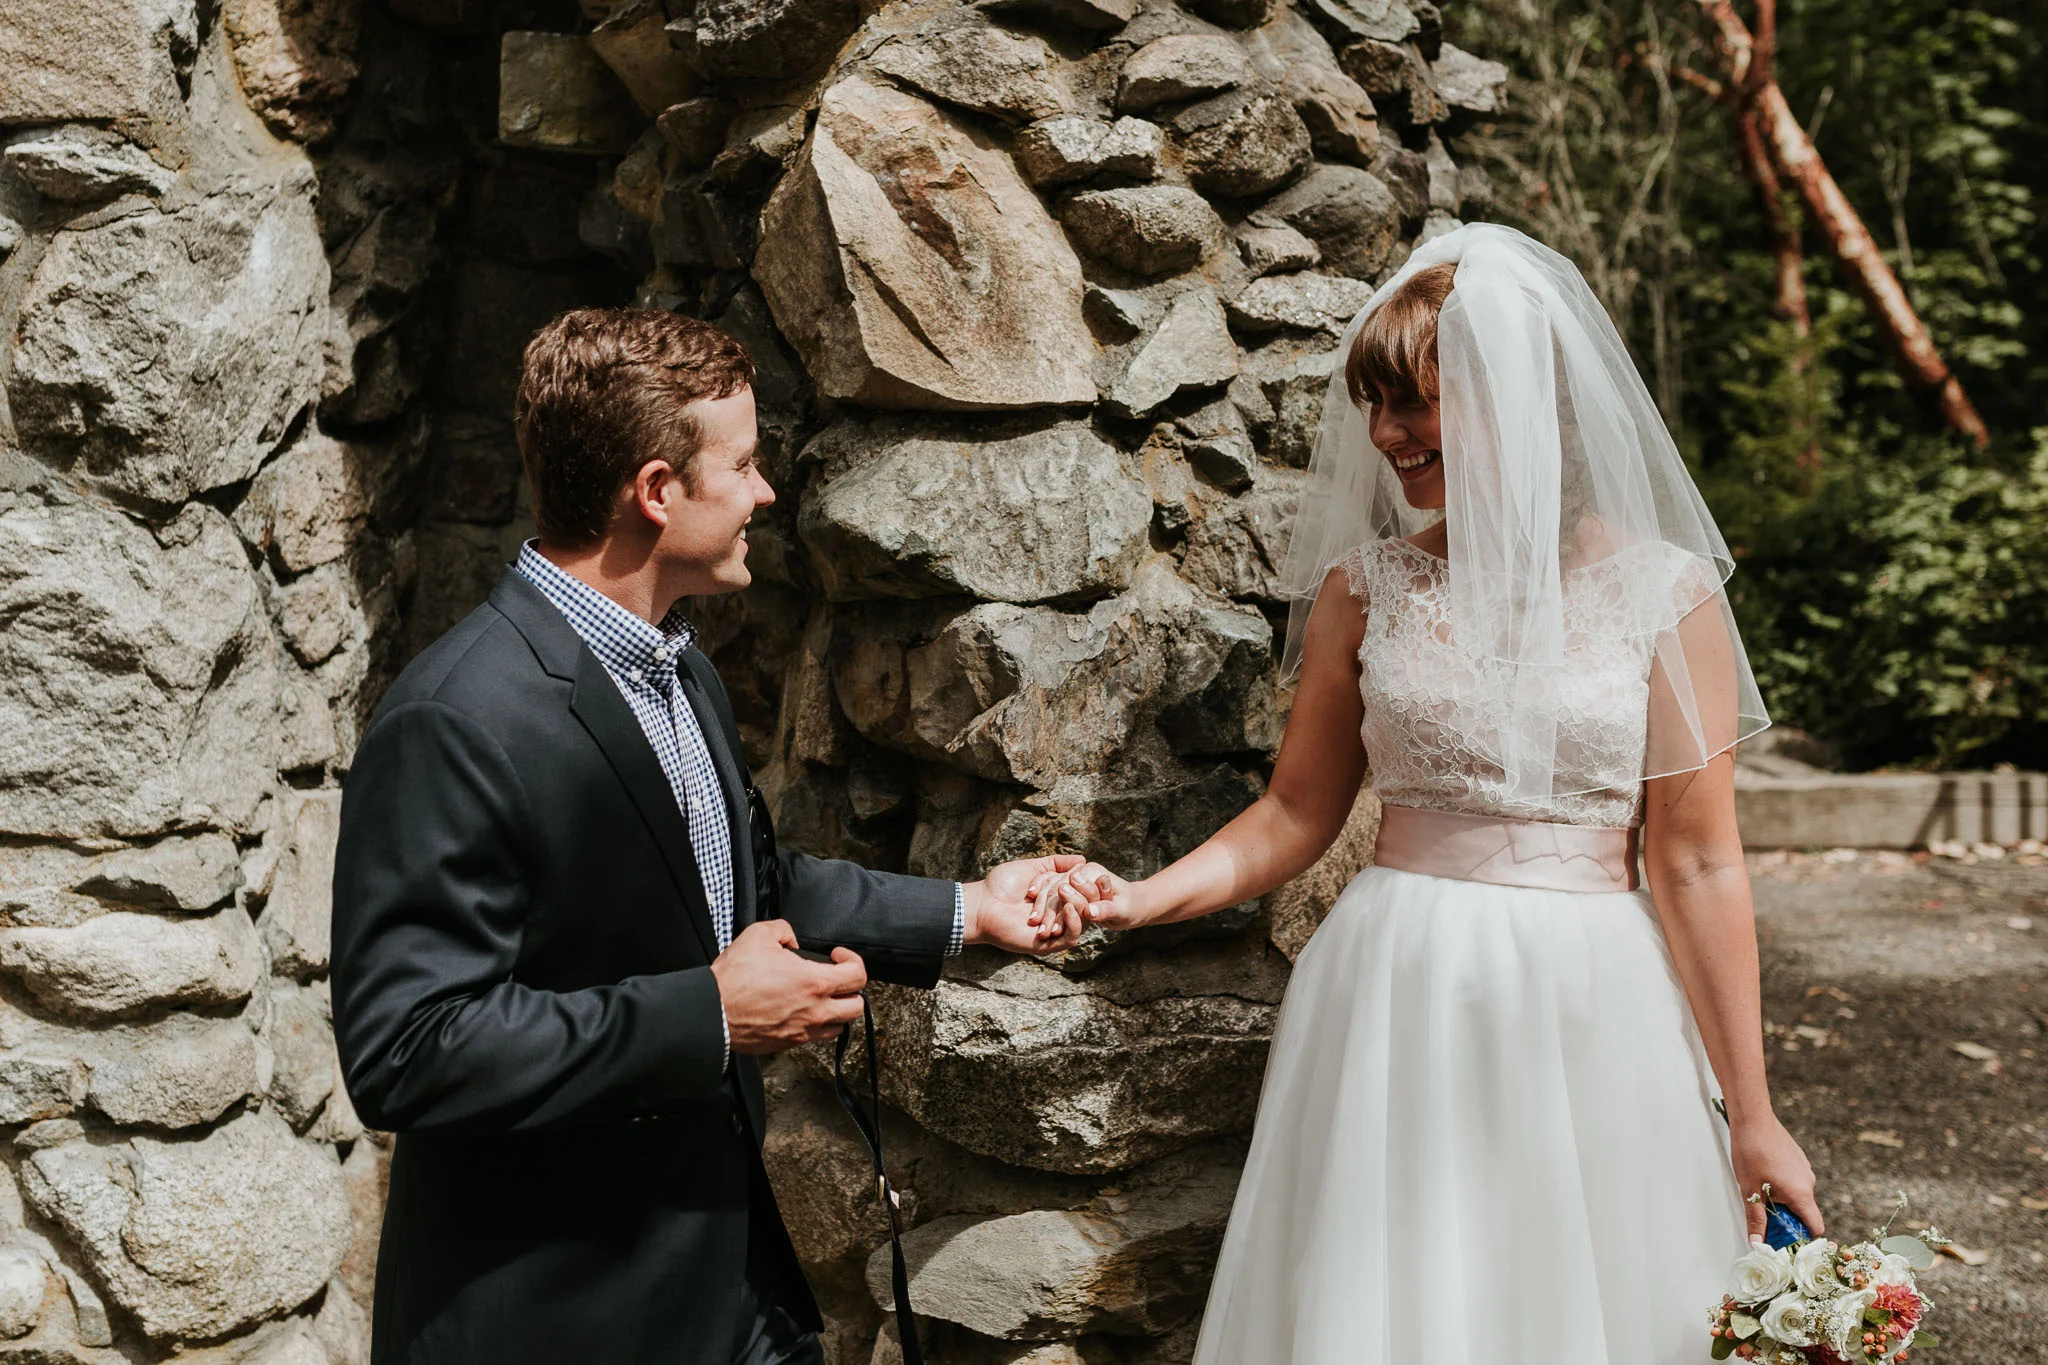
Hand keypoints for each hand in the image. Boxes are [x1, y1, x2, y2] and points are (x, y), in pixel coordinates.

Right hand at [710, 920, 866, 1054]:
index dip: (853, 960)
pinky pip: (814, 1038)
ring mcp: (802, 1031)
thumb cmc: (733, 979)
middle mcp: (814, 1011)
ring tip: (823, 998)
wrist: (713, 1012)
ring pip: (839, 1027)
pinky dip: (815, 1025)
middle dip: (852, 990)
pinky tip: (801, 1012)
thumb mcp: (758, 935)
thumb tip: (791, 940)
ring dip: (836, 1011)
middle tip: (837, 980)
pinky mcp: (787, 1043)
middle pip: (856, 1007)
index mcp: (813, 983)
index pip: (858, 976)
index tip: (838, 956)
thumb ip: (784, 930)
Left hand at [965, 854, 1086, 953]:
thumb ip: (1056, 863)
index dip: (1084, 881)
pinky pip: (1072, 937)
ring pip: (1082, 920)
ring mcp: (1055, 931)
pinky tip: (1067, 907)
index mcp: (1055, 900)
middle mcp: (1057, 916)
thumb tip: (1082, 858)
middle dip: (1082, 892)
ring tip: (1064, 891)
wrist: (983, 905)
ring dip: (1078, 904)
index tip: (1082, 870)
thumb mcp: (1032, 868)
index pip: (1081, 890)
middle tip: (1069, 881)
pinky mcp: (1049, 945)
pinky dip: (1074, 921)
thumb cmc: (1001, 886)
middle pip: (1084, 905)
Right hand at [1048, 862, 1145, 931]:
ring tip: (1040, 931)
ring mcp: (1072, 879)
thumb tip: (1089, 912)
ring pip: (1051, 894)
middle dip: (1050, 912)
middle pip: (1058, 890)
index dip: (1062, 908)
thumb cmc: (1130, 907)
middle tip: (1043, 932)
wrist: (1133, 905)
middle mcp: (1080, 872)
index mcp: (1091, 871)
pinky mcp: (1069, 888)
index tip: (1055, 929)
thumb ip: (1105, 910)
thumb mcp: (1121, 910)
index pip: (1070, 888)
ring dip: (1044, 911)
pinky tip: (1036, 921)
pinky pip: (1050, 896)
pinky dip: (1042, 907)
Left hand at [1730, 1112, 1823, 1240]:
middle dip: (1786, 1219)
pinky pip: (1795, 1180)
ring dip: (1782, 1201)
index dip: (1803, 1238)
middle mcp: (1808, 1182)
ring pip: (1798, 1195)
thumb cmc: (1750, 1152)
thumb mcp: (1750, 1190)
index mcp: (1801, 1193)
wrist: (1753, 1118)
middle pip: (1804, 1212)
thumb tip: (1757, 1243)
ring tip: (1759, 1192)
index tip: (1785, 1240)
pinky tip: (1763, 1176)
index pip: (1815, 1226)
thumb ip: (1755, 1218)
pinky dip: (1782, 1185)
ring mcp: (1805, 1169)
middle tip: (1763, 1216)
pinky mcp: (1798, 1159)